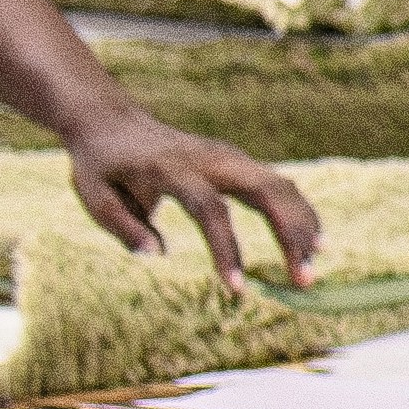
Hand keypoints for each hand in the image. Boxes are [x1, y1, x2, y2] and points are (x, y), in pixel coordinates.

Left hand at [65, 111, 320, 291]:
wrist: (110, 119)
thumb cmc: (101, 165)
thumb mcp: (95, 196)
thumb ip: (124, 227)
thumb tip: (156, 258)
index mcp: (172, 169)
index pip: (210, 210)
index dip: (227, 250)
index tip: (237, 289)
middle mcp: (209, 158)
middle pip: (265, 191)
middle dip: (290, 234)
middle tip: (304, 278)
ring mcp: (229, 155)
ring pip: (280, 185)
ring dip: (303, 224)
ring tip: (313, 266)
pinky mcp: (238, 160)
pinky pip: (278, 184)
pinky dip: (298, 212)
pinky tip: (310, 241)